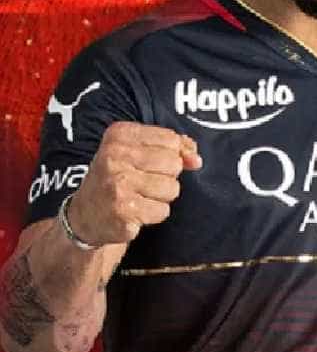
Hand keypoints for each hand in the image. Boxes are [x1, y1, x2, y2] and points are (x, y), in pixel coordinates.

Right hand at [68, 123, 201, 245]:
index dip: (170, 155)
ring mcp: (118, 183)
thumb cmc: (119, 178)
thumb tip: (196, 160)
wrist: (86, 216)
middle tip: (141, 183)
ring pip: (172, 188)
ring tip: (138, 197)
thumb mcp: (140, 152)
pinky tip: (134, 212)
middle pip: (174, 163)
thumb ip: (174, 147)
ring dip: (161, 197)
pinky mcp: (124, 210)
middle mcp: (114, 156)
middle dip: (166, 177)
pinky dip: (153, 215)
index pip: (171, 140)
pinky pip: (163, 211)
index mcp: (119, 134)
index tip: (149, 164)